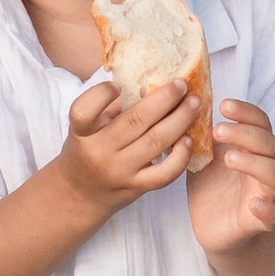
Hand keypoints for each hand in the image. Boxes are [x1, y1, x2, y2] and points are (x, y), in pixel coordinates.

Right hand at [54, 75, 202, 218]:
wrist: (79, 194)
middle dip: (164, 98)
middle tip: (181, 84)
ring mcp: (119, 171)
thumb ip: (108, 108)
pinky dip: (180, 156)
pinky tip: (188, 140)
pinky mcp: (135, 187)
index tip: (118, 85)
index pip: (83, 111)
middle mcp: (98, 151)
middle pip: (135, 121)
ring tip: (194, 104)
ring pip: (155, 142)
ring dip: (180, 120)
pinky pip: (164, 173)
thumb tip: (147, 81)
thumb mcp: (87, 129)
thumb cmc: (87, 151)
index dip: (100, 94)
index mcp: (82, 132)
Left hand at [187, 98, 274, 253]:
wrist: (211, 227)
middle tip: (217, 130)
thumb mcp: (200, 156)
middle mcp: (264, 168)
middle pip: (270, 144)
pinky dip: (270, 210)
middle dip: (246, 134)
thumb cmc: (209, 186)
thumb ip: (199, 135)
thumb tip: (182, 104)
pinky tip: (254, 205)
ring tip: (229, 158)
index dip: (246, 112)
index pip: (260, 123)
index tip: (223, 105)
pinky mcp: (260, 222)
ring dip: (255, 163)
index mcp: (252, 149)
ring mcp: (265, 194)